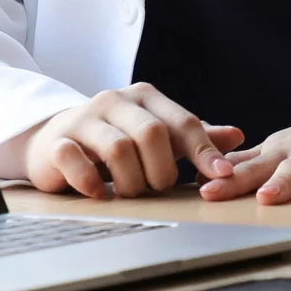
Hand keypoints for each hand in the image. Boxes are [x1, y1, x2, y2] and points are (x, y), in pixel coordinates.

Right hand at [22, 83, 242, 198]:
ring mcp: (83, 119)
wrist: (53, 139)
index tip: (221, 175)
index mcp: (144, 98)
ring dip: (132, 181)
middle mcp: (114, 101)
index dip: (205, 150)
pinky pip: (76, 160)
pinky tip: (100, 193)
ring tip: (131, 193)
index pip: (183, 121)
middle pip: (152, 133)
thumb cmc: (113, 138)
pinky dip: (92, 182)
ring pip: (119, 149)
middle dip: (162, 170)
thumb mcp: (156, 133)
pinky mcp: (57, 142)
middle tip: (159, 188)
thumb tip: (237, 135)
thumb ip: (193, 136)